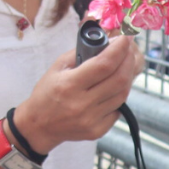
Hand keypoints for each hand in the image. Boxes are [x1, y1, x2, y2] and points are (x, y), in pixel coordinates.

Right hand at [13, 34, 143, 153]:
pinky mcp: (98, 130)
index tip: (126, 37)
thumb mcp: (56, 68)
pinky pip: (118, 109)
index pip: (104, 64)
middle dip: (129, 59)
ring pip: (123, 94)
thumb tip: (105, 42)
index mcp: (69, 85)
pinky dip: (120, 95)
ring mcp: (92, 119)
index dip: (119, 49)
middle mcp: (82, 104)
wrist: (39, 125)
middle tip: (129, 48)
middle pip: (119, 79)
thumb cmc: (46, 94)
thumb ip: (79, 54)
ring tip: (125, 64)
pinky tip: (114, 86)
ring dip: (128, 76)